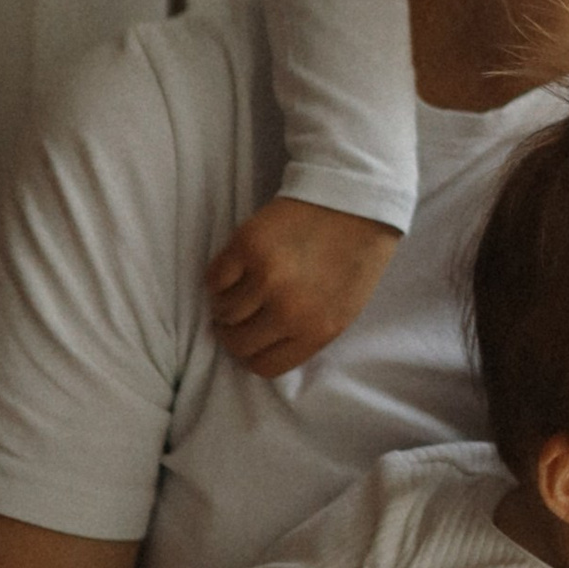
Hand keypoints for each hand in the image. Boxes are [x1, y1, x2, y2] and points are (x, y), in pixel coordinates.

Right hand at [207, 197, 401, 377]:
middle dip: (232, 334)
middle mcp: (288, 311)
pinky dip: (218, 279)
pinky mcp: (246, 245)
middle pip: (238, 343)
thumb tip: (261, 349)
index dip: (251, 355)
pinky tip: (234, 270)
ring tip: (238, 290)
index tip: (249, 341)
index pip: (263, 366)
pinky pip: (214, 279)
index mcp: (317, 331)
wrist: (354, 201)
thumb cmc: (353, 258)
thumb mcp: (343, 311)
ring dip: (225, 305)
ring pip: (222, 311)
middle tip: (235, 318)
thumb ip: (304, 335)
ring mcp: (265, 277)